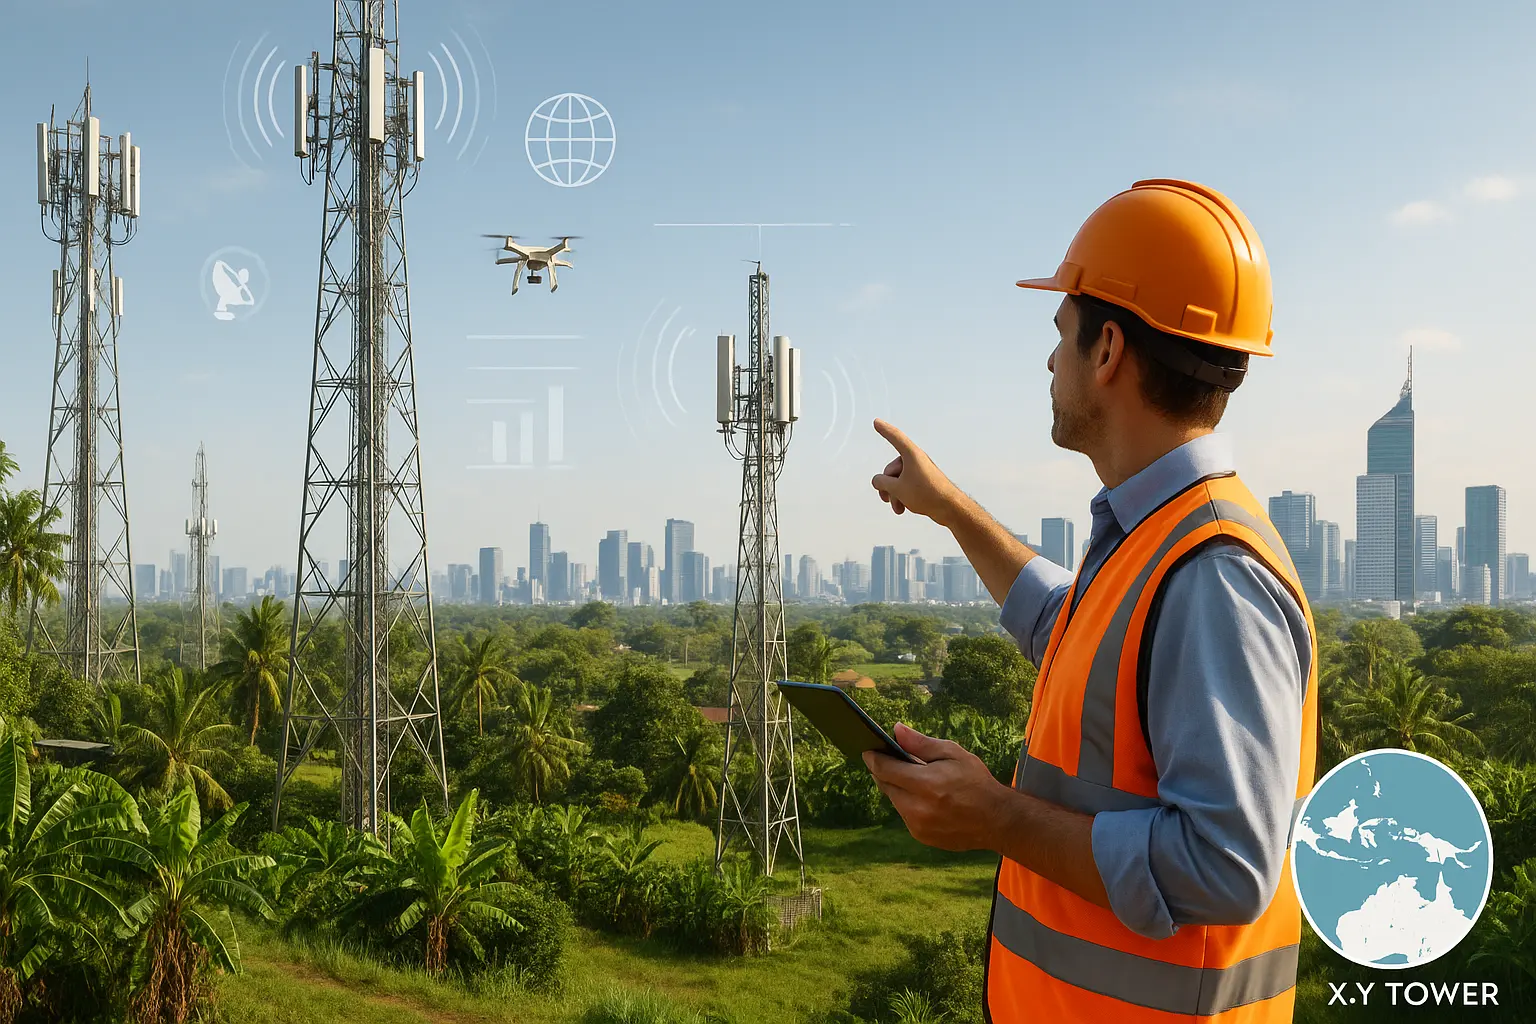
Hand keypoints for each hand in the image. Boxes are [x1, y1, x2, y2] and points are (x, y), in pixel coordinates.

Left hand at [862, 723, 1009, 852]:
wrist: (997, 820)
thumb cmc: (976, 782)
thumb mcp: (952, 754)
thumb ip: (921, 743)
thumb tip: (896, 730)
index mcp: (925, 784)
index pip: (885, 769)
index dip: (873, 758)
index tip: (868, 749)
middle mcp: (917, 808)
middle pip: (886, 785)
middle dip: (885, 772)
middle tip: (888, 760)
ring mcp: (918, 825)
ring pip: (895, 801)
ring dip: (898, 788)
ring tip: (912, 778)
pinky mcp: (921, 836)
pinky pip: (905, 815)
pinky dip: (909, 804)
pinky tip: (923, 797)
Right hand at [870, 419, 963, 524]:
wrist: (949, 508)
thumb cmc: (926, 494)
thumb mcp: (897, 489)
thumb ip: (882, 482)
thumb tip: (877, 481)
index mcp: (911, 454)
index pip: (895, 438)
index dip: (884, 430)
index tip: (876, 422)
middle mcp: (916, 460)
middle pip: (891, 470)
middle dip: (888, 486)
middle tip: (889, 498)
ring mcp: (919, 471)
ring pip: (897, 481)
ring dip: (894, 495)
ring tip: (898, 508)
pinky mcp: (923, 481)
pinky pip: (906, 486)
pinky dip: (902, 496)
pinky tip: (902, 508)